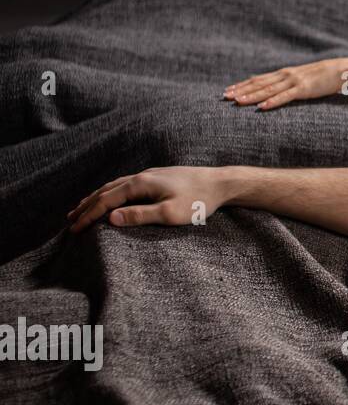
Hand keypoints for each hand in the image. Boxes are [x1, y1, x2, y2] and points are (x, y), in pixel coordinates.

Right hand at [68, 166, 231, 231]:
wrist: (221, 183)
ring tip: (83, 207)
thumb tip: (110, 218)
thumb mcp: (169, 213)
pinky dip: (112, 192)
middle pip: (106, 191)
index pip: (106, 201)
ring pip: (115, 185)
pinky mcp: (158, 177)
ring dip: (97, 197)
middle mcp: (141, 176)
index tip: (74, 229)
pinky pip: (126, 184)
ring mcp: (150, 175)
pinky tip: (114, 196)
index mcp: (140, 184)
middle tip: (70, 219)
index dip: (88, 215)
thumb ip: (139, 215)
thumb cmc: (199, 201)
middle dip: (87, 205)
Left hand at [224, 58, 347, 109]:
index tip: (228, 91)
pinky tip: (262, 107)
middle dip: (241, 90)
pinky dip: (272, 102)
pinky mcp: (303, 89)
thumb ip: (291, 84)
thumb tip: (278, 91)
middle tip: (225, 97)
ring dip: (251, 96)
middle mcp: (286, 75)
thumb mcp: (304, 78)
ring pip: (268, 90)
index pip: (259, 79)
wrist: (342, 69)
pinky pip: (285, 97)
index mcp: (285, 73)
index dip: (243, 85)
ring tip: (237, 102)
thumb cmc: (324, 76)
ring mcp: (294, 81)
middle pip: (259, 84)